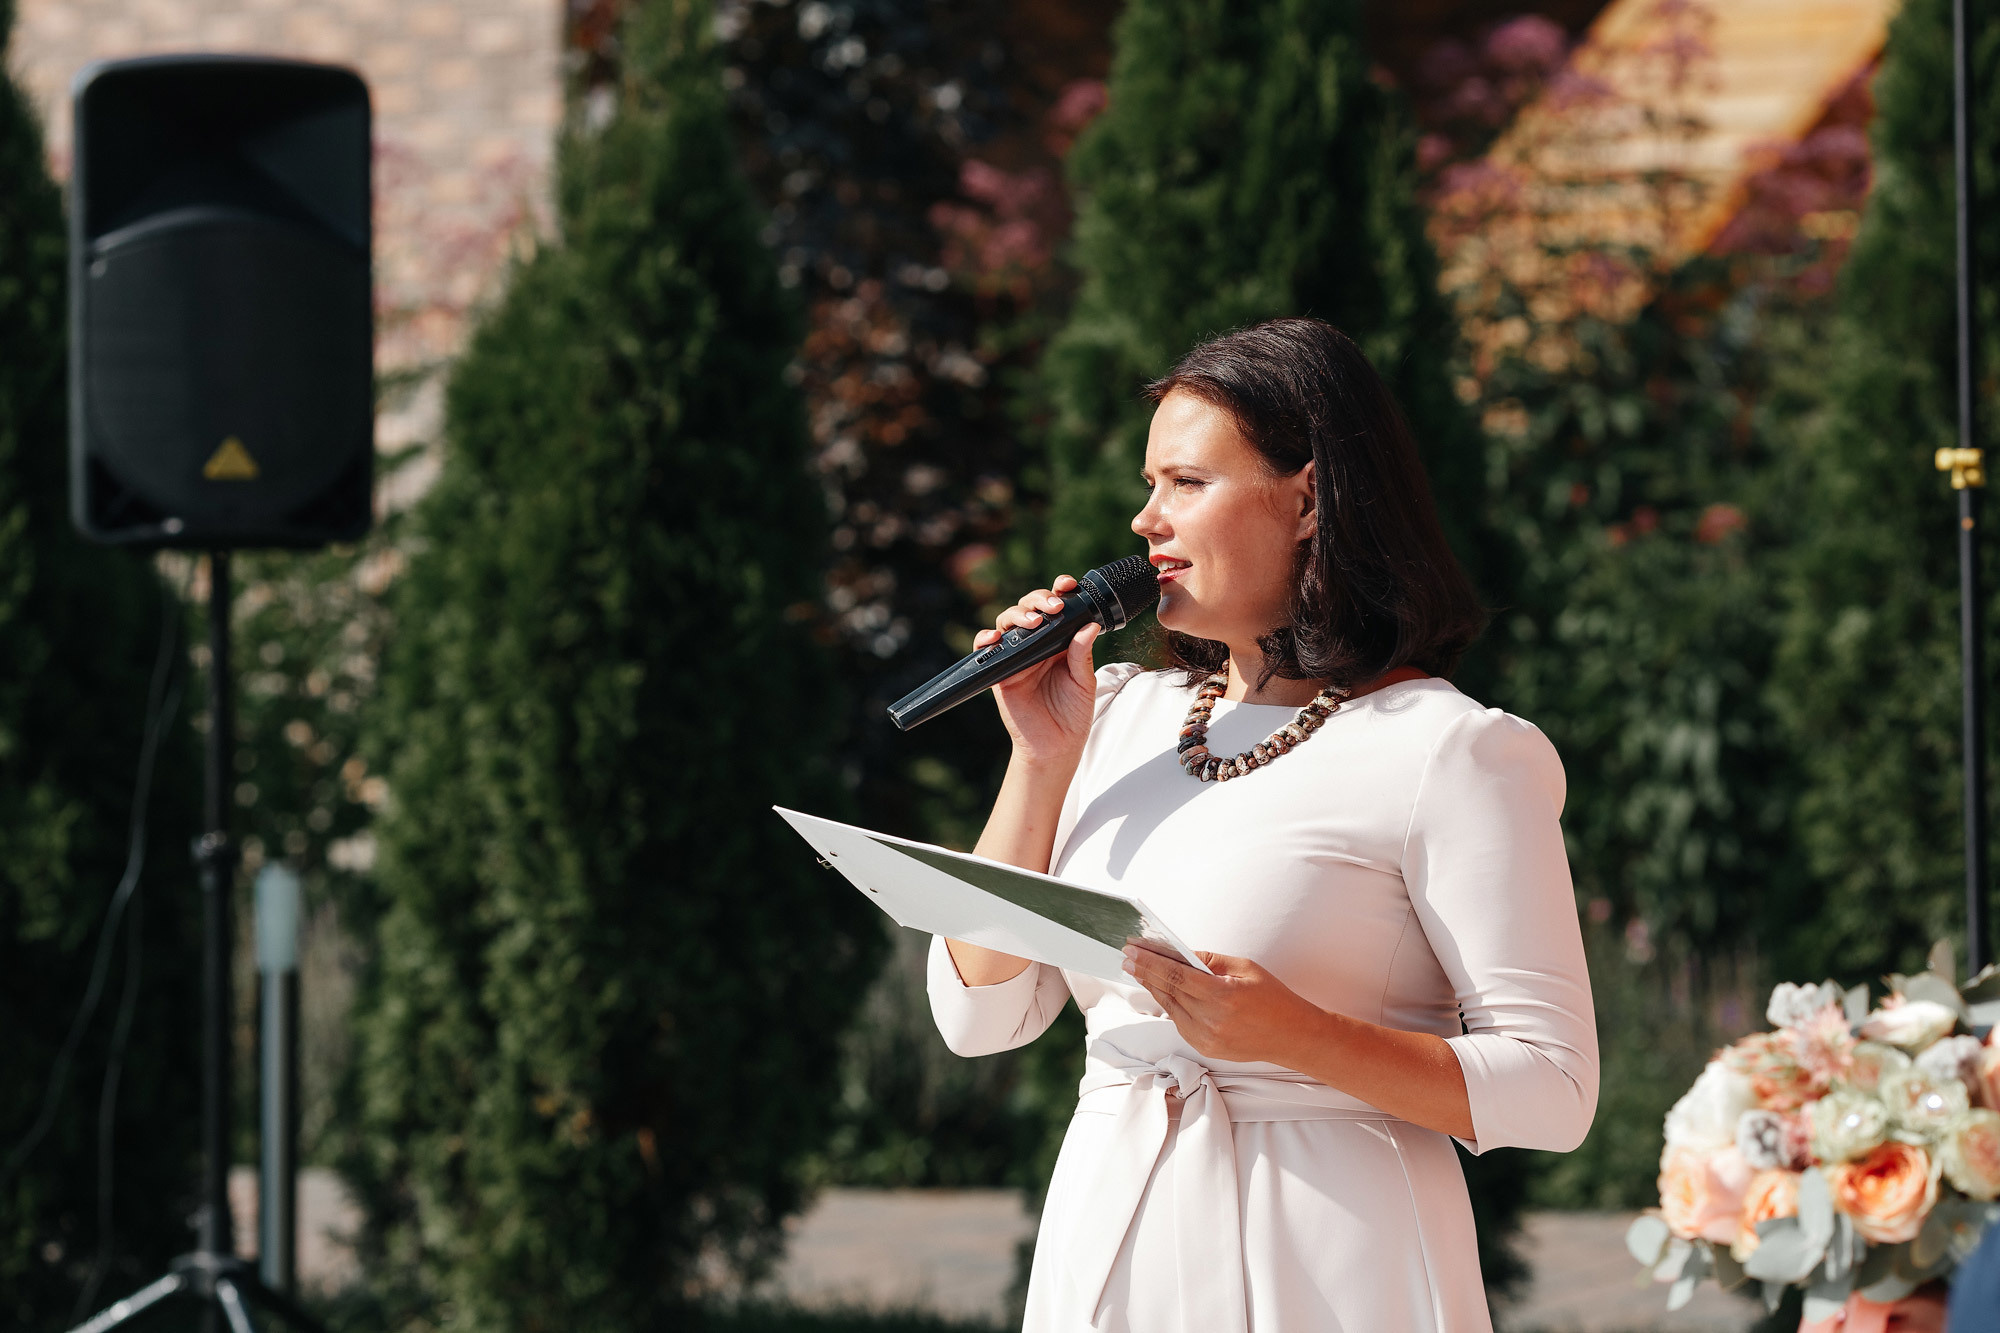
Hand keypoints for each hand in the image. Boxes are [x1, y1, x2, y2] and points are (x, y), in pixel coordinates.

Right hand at [974, 574, 1100, 764]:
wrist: (1056, 746)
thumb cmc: (1073, 714)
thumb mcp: (1084, 682)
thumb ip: (1082, 654)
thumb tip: (1089, 625)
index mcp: (1059, 642)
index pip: (1056, 609)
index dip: (1059, 592)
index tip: (1067, 585)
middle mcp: (1036, 645)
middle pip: (1029, 608)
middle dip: (1039, 599)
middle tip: (1052, 606)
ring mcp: (1017, 657)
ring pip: (1008, 622)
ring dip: (1018, 615)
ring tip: (1033, 622)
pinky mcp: (1000, 672)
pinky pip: (986, 650)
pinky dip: (985, 639)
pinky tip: (995, 639)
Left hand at [1121, 946, 1325, 1065]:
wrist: (1292, 1037)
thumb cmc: (1274, 998)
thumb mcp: (1245, 968)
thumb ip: (1210, 961)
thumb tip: (1180, 953)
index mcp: (1222, 997)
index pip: (1176, 975)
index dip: (1150, 961)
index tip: (1132, 950)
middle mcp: (1210, 1021)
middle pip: (1168, 991)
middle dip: (1145, 972)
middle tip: (1128, 957)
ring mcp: (1206, 1039)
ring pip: (1170, 1008)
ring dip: (1154, 988)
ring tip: (1139, 971)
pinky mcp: (1206, 1049)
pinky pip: (1180, 1022)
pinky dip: (1170, 1005)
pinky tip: (1163, 991)